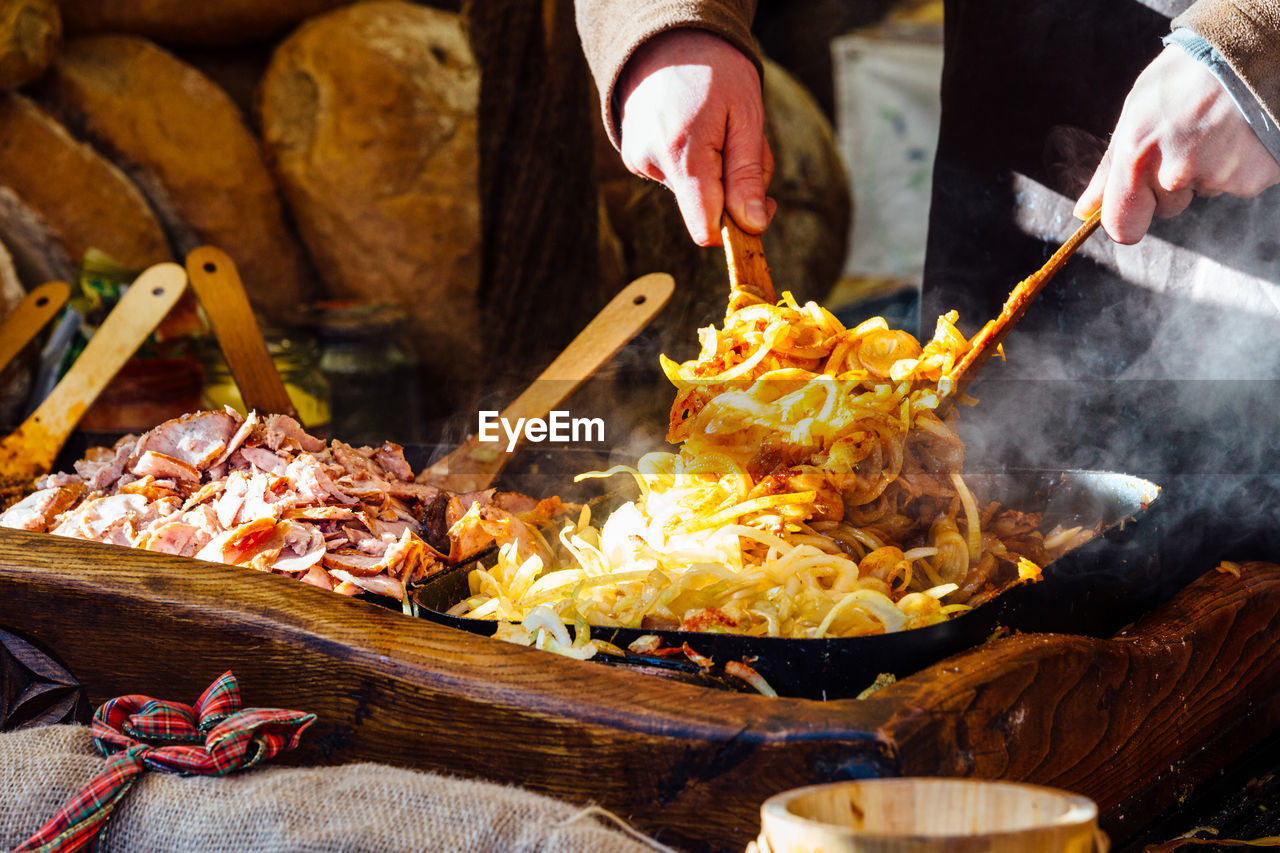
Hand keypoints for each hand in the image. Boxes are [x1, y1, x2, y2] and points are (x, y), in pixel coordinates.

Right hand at [617, 29, 775, 245]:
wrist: (668, 36)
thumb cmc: (716, 71)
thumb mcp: (746, 116)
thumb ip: (747, 174)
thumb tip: (752, 226)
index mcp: (683, 155)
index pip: (706, 228)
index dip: (737, 226)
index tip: (761, 205)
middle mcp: (653, 163)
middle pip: (705, 210)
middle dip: (735, 186)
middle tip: (745, 141)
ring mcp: (640, 161)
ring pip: (694, 192)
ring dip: (718, 170)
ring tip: (718, 125)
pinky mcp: (636, 157)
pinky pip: (678, 176)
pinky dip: (697, 161)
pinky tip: (697, 127)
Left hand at [1075, 44, 1279, 243]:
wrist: (1250, 50)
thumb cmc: (1185, 76)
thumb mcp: (1136, 112)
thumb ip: (1110, 169)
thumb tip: (1085, 211)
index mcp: (1138, 155)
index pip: (1122, 225)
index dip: (1126, 219)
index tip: (1132, 209)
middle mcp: (1175, 172)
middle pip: (1166, 207)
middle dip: (1171, 183)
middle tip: (1186, 138)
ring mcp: (1218, 176)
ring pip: (1202, 191)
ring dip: (1205, 169)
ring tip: (1215, 127)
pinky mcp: (1255, 177)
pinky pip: (1236, 183)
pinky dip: (1237, 164)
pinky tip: (1239, 132)